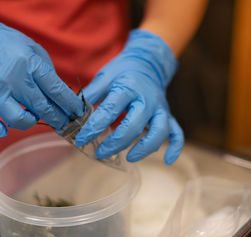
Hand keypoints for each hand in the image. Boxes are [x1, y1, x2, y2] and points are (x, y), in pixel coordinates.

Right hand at [0, 22, 82, 136]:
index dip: (70, 105)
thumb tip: (64, 100)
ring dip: (30, 123)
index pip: (56, 91)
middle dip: (58, 119)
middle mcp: (12, 78)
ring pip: (17, 119)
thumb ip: (48, 75)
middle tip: (65, 123)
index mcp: (30, 64)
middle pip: (42, 107)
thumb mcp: (36, 52)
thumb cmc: (12, 47)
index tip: (78, 113)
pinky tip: (3, 129)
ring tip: (34, 118)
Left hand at [75, 29, 183, 164]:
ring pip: (159, 131)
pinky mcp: (168, 115)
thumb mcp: (104, 77)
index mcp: (128, 88)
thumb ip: (90, 95)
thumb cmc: (122, 73)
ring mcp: (160, 108)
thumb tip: (73, 114)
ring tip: (129, 158)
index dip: (94, 127)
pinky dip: (175, 147)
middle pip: (134, 125)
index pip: (110, 110)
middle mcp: (146, 99)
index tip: (81, 139)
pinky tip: (167, 160)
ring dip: (145, 147)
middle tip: (100, 153)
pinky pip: (177, 133)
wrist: (148, 62)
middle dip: (116, 142)